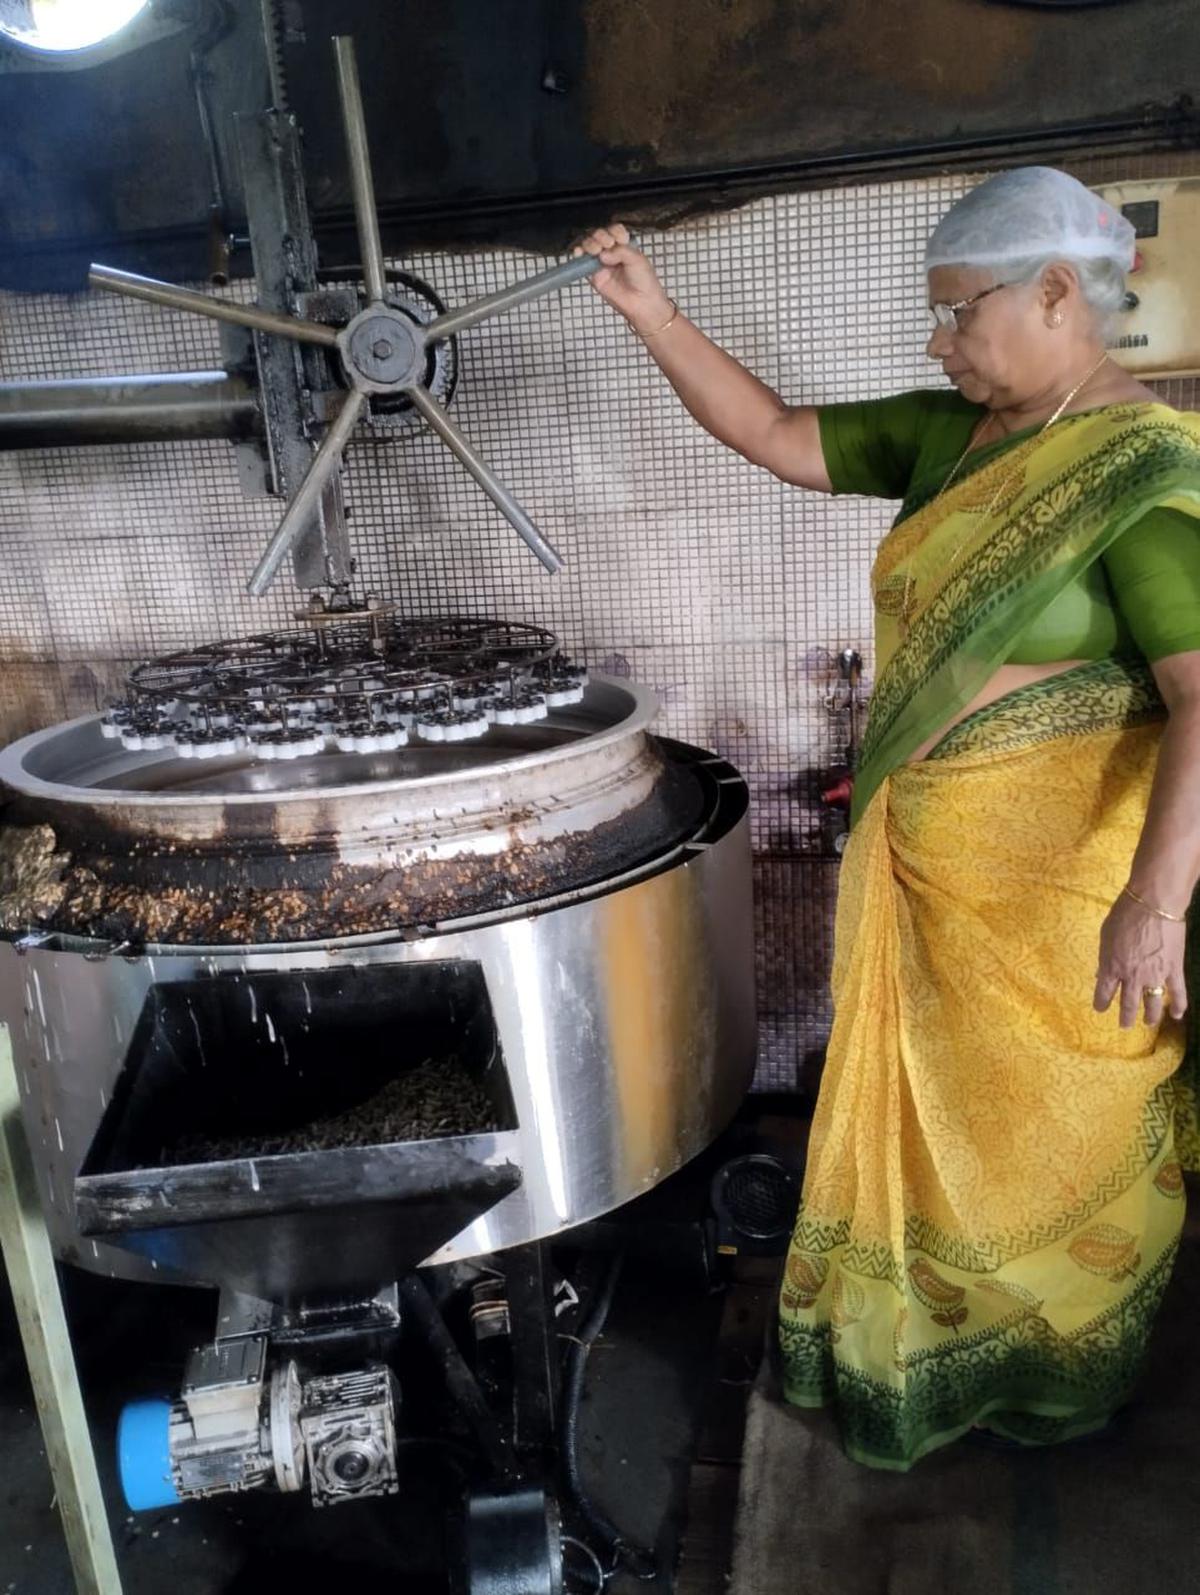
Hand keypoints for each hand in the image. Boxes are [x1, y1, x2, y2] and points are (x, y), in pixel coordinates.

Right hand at [572, 224, 672, 334]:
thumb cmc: (645, 282)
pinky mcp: (594, 275)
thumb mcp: (637, 259)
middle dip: (601, 236)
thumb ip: (620, 251)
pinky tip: (580, 253)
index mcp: (625, 246)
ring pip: (590, 246)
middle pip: (600, 236)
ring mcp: (602, 264)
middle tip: (607, 244)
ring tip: (596, 250)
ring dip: (590, 243)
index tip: (620, 239)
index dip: (614, 231)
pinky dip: (579, 254)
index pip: (614, 231)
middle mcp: (613, 253)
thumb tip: (603, 253)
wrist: (642, 303)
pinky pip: (583, 263)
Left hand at [1093, 892, 1187, 1028]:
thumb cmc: (1124, 914)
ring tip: (1148, 1023)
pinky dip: (1179, 1006)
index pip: (1104, 993)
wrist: (1153, 904)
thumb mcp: (1105, 935)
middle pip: (1128, 1004)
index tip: (1101, 1009)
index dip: (1101, 1003)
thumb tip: (1103, 972)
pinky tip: (1177, 1015)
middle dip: (1125, 1018)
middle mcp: (1132, 977)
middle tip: (1124, 1026)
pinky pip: (1178, 993)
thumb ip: (1105, 956)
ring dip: (1150, 1017)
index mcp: (1112, 967)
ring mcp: (1155, 976)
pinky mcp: (1174, 970)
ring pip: (1153, 1004)